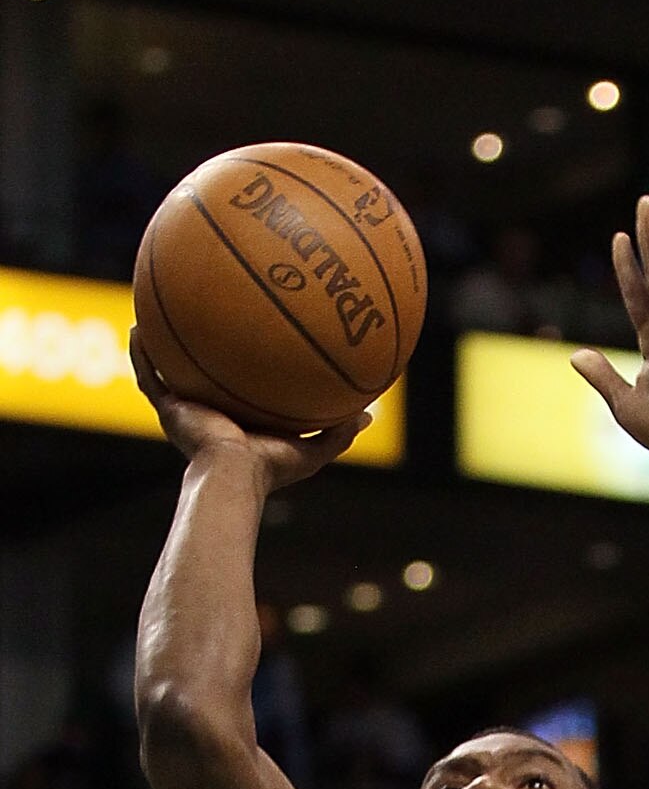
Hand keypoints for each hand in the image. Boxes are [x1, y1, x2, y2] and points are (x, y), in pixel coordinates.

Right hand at [129, 332, 368, 487]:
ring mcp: (185, 411)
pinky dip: (141, 354)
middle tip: (204, 319)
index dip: (240, 372)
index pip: (238, 392)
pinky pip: (149, 376)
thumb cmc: (270, 469)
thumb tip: (369, 414)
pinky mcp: (169, 409)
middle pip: (201, 377)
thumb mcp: (312, 449)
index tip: (247, 346)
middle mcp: (208, 415)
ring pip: (168, 372)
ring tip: (155, 313)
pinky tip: (138, 326)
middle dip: (200, 353)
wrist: (233, 475)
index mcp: (237, 424)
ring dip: (162, 347)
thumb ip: (339, 431)